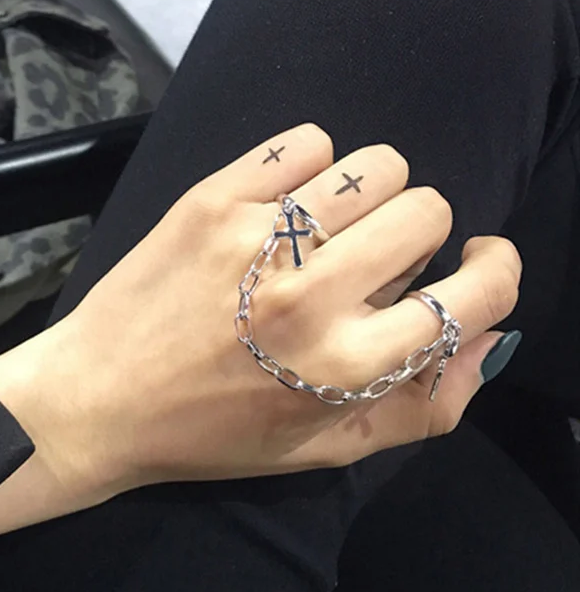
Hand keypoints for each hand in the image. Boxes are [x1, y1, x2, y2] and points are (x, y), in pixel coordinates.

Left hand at [0, 124, 521, 506]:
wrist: (98, 398)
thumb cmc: (212, 433)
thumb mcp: (322, 448)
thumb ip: (421, 407)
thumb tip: (489, 342)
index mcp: (347, 367)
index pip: (477, 293)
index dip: (492, 269)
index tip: (472, 263)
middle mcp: (312, 297)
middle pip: (427, 210)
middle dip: (416, 234)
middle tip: (370, 260)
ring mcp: (259, 239)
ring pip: (376, 165)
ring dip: (369, 195)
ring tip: (328, 228)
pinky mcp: (212, 200)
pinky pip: (305, 142)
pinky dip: (310, 166)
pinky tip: (283, 205)